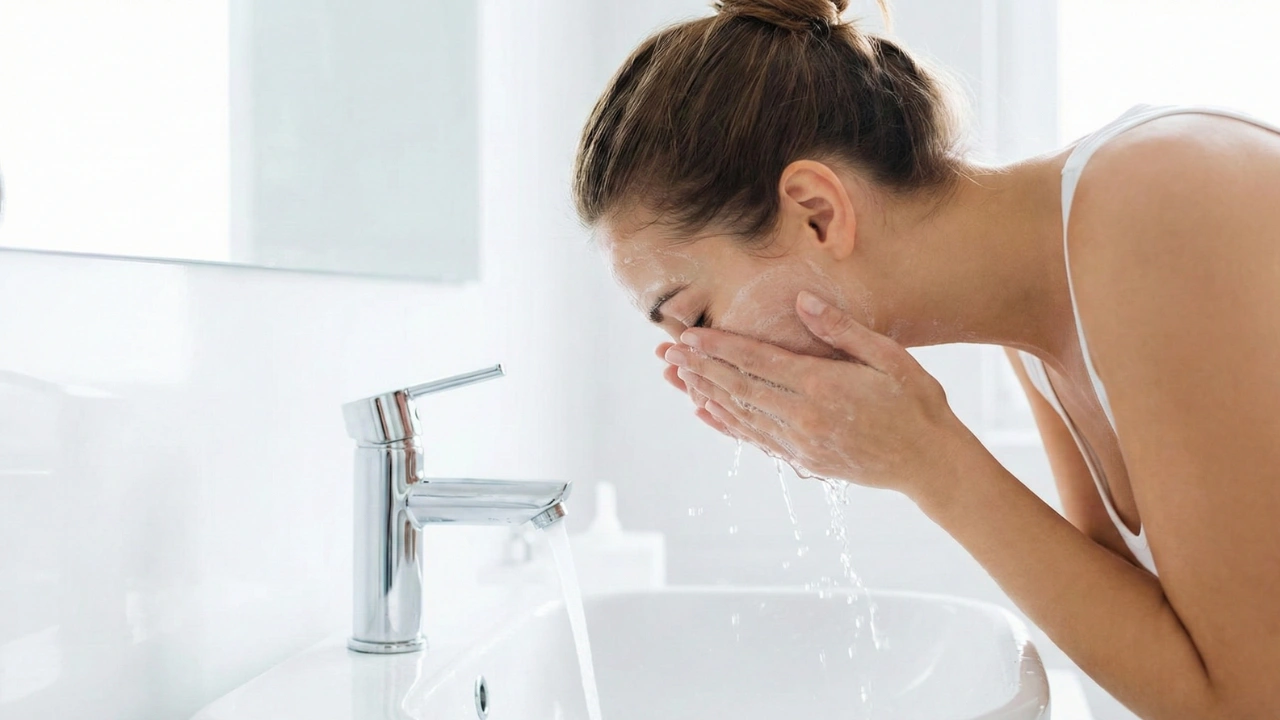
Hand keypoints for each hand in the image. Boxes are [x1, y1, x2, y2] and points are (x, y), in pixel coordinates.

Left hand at [660, 291, 976, 494]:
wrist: (931, 463)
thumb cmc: (917, 403)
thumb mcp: (889, 356)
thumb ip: (842, 330)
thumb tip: (802, 300)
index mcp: (823, 387)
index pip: (758, 362)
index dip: (720, 348)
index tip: (690, 336)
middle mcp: (804, 418)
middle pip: (740, 388)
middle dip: (701, 368)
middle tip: (668, 352)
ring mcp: (801, 443)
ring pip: (740, 415)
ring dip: (705, 393)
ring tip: (676, 377)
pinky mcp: (803, 459)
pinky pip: (754, 439)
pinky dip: (726, 423)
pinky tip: (705, 411)